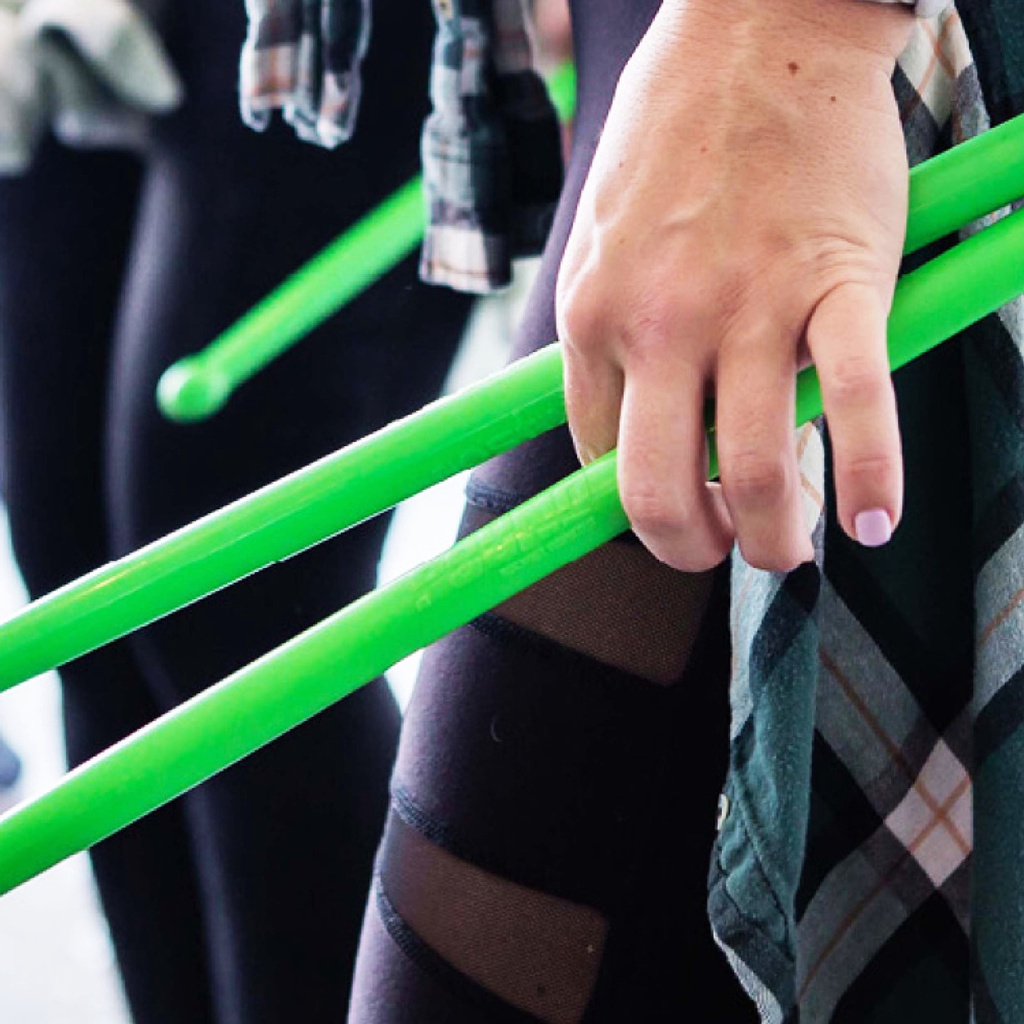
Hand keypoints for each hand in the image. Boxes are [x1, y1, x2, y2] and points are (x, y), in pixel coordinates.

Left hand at [556, 0, 914, 571]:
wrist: (759, 23)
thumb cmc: (677, 134)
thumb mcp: (599, 236)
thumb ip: (608, 331)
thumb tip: (631, 419)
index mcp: (592, 314)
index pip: (600, 457)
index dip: (639, 504)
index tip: (677, 509)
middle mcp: (658, 323)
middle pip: (658, 490)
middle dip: (692, 548)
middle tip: (726, 550)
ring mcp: (748, 304)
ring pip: (757, 468)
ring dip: (777, 536)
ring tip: (795, 547)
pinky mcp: (838, 279)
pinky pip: (857, 400)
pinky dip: (871, 474)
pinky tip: (874, 518)